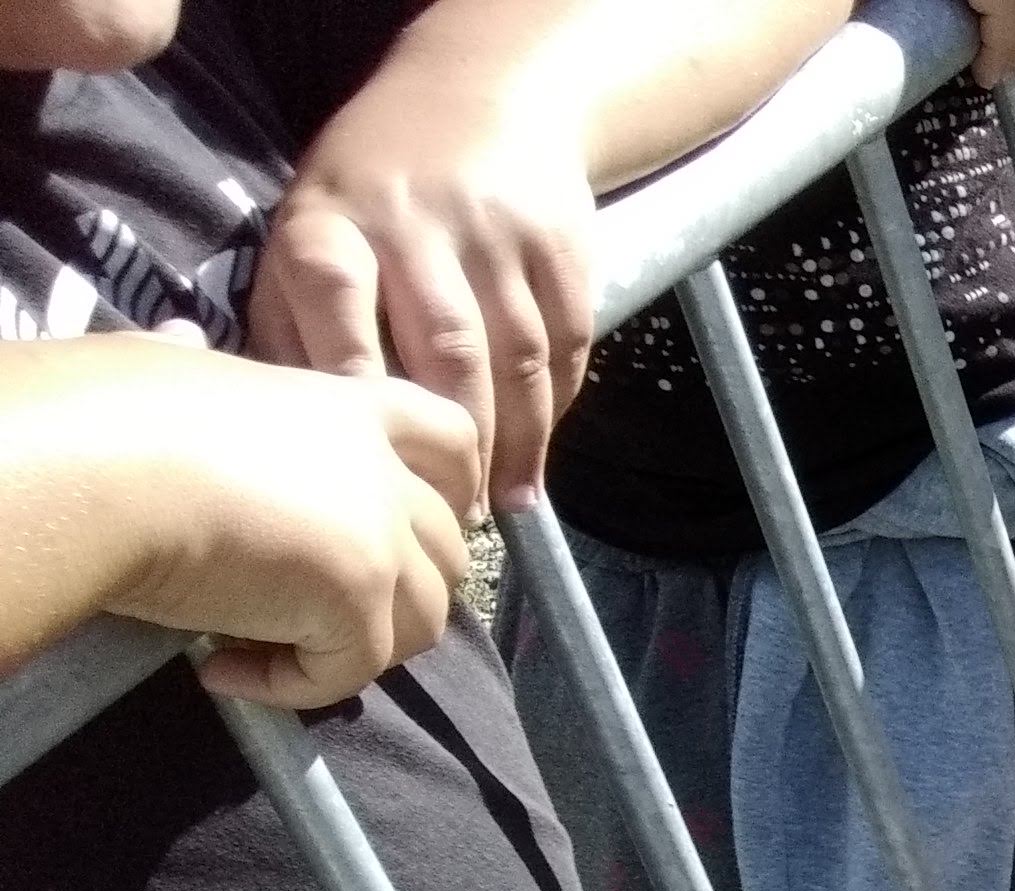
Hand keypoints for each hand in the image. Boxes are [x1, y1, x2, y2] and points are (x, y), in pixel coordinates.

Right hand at [96, 349, 477, 705]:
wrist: (92, 464)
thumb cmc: (109, 414)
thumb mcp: (178, 371)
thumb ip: (210, 382)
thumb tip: (180, 345)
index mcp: (346, 407)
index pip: (452, 439)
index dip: (455, 491)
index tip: (417, 529)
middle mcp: (381, 471)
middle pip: (445, 549)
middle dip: (396, 591)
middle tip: (313, 612)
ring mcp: (382, 536)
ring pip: (422, 620)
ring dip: (352, 648)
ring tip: (267, 646)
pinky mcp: (360, 599)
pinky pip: (351, 671)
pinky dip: (292, 686)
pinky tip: (222, 671)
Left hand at [251, 61, 594, 517]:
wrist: (482, 97)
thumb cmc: (368, 190)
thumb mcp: (305, 230)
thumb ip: (290, 321)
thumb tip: (292, 431)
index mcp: (332, 221)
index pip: (339, 301)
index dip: (357, 379)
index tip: (374, 461)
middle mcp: (416, 221)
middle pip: (450, 347)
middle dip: (459, 441)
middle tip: (454, 510)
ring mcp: (498, 232)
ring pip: (518, 358)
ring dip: (517, 442)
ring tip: (504, 502)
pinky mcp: (562, 244)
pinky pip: (567, 344)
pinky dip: (557, 406)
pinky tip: (537, 449)